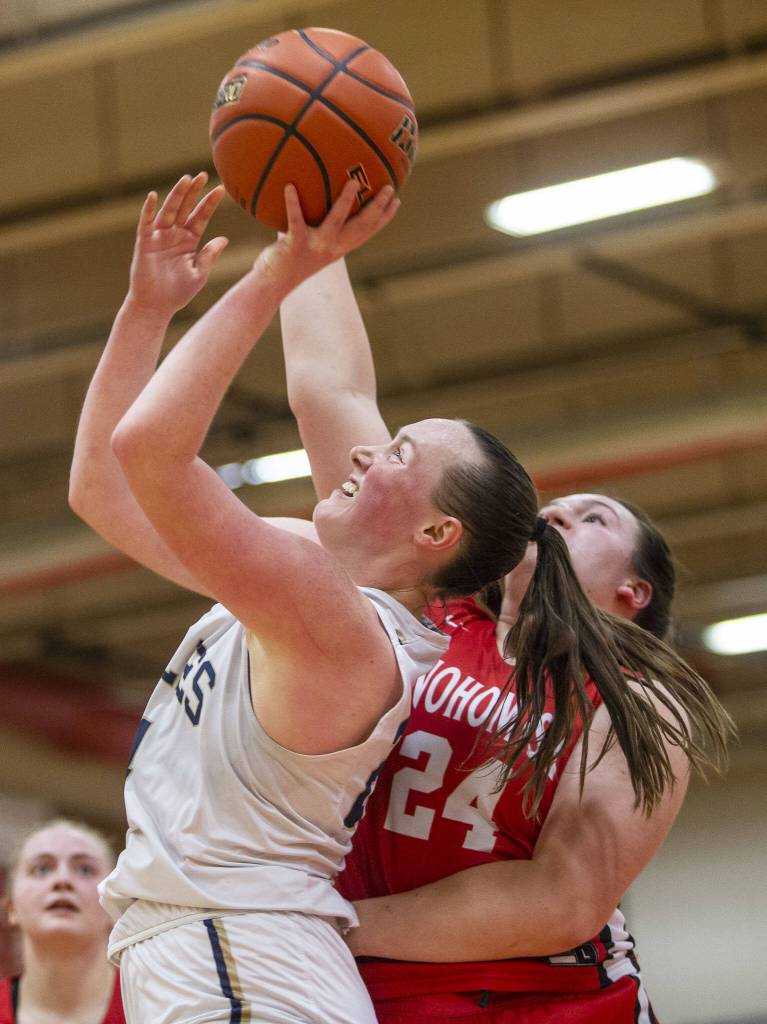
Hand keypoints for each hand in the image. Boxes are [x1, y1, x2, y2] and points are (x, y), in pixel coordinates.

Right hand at [128, 172, 228, 316]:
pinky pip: (146, 223)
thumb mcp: (199, 273)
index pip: (201, 217)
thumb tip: (223, 239)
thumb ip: (209, 255)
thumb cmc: (178, 292)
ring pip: (169, 211)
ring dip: (176, 195)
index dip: (209, 203)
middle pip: (185, 208)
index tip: (221, 189)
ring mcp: (159, 236)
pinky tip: (153, 196)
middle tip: (202, 175)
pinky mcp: (145, 242)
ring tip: (186, 180)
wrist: (157, 306)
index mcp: (189, 240)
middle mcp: (174, 234)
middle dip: (193, 192)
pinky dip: (149, 210)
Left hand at [257, 179, 399, 294]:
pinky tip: (289, 187)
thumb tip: (314, 196)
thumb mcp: (311, 245)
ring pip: (336, 221)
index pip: (367, 232)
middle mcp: (332, 248)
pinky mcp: (295, 245)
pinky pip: (295, 220)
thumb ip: (317, 226)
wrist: (273, 284)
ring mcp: (316, 246)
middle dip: (377, 207)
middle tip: (389, 188)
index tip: (397, 202)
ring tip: (353, 182)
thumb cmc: (290, 262)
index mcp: (339, 248)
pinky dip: (292, 203)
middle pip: (361, 226)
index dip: (383, 219)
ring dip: (346, 202)